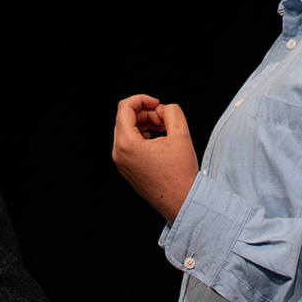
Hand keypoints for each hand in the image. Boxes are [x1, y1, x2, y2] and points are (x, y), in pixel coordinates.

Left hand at [110, 93, 198, 220]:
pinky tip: (159, 141)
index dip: (142, 99)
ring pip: (127, 132)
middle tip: (164, 119)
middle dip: (145, 113)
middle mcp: (119, 155)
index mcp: (127, 145)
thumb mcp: (180, 134)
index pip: (124, 108)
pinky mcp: (128, 170)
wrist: (182, 202)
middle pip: (125, 119)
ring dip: (144, 124)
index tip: (157, 104)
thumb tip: (161, 109)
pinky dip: (142, 137)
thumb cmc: (181, 175)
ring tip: (164, 129)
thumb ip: (171, 111)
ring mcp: (122, 164)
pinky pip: (130, 146)